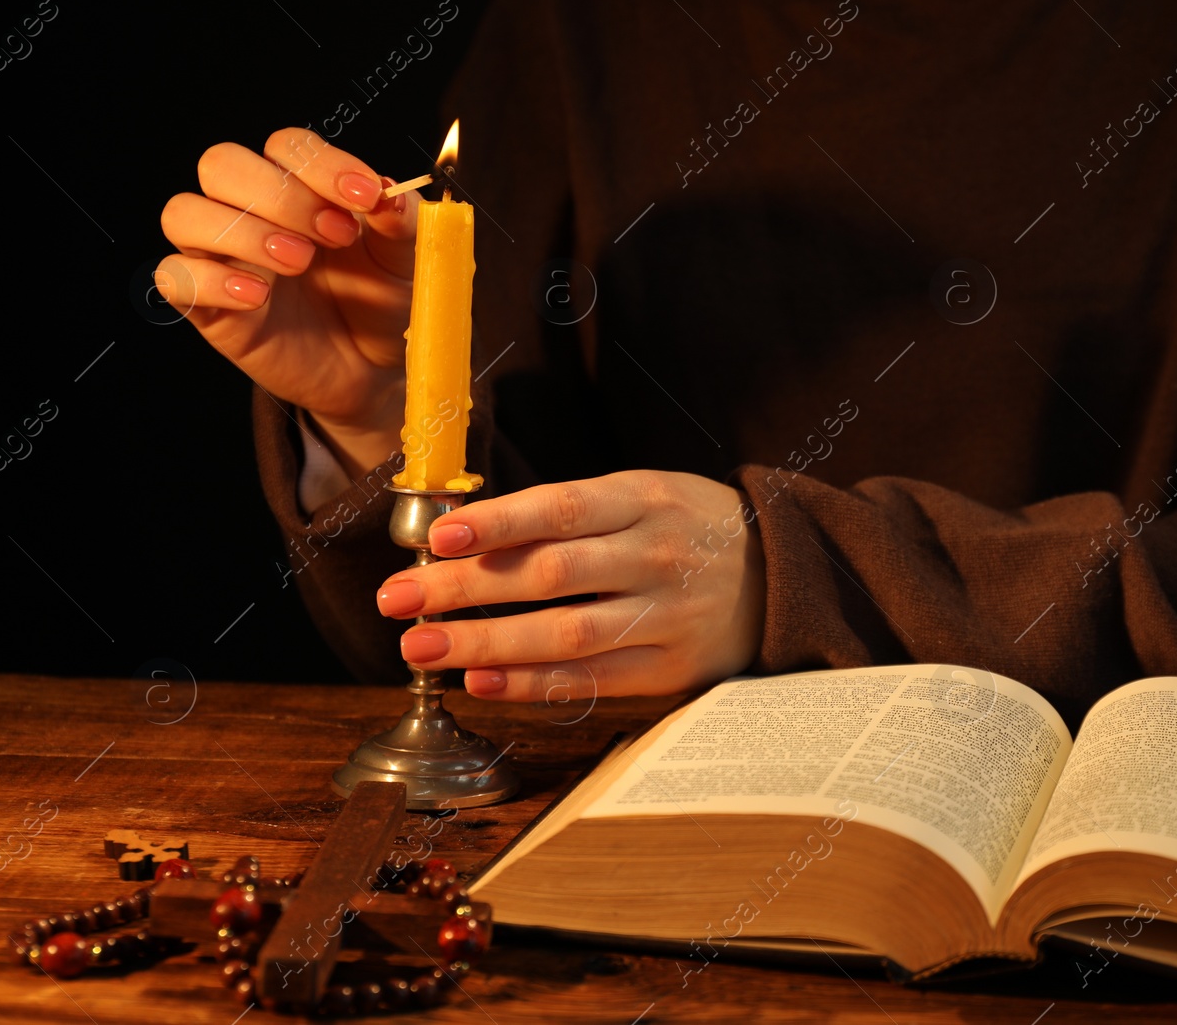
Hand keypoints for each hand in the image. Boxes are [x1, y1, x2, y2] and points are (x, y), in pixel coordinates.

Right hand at [156, 128, 417, 476]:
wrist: (374, 368)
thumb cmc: (381, 301)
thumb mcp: (405, 258)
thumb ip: (399, 220)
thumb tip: (390, 191)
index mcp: (299, 186)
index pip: (285, 146)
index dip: (322, 164)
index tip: (367, 197)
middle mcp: (251, 211)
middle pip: (221, 164)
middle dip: (280, 195)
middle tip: (336, 236)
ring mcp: (223, 258)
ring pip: (184, 214)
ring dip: (241, 231)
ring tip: (299, 262)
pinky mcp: (209, 307)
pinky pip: (174, 278)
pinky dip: (211, 281)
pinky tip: (258, 296)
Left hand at [374, 471, 765, 701]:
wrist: (780, 572)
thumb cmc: (687, 526)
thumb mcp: (640, 493)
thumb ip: (567, 512)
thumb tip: (467, 533)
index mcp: (645, 499)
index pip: (561, 509)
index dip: (496, 523)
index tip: (436, 538)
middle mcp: (657, 556)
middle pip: (551, 575)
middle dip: (466, 588)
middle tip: (396, 600)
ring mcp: (667, 616)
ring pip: (567, 634)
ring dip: (486, 644)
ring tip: (422, 647)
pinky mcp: (671, 668)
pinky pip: (593, 680)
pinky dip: (533, 684)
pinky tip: (482, 682)